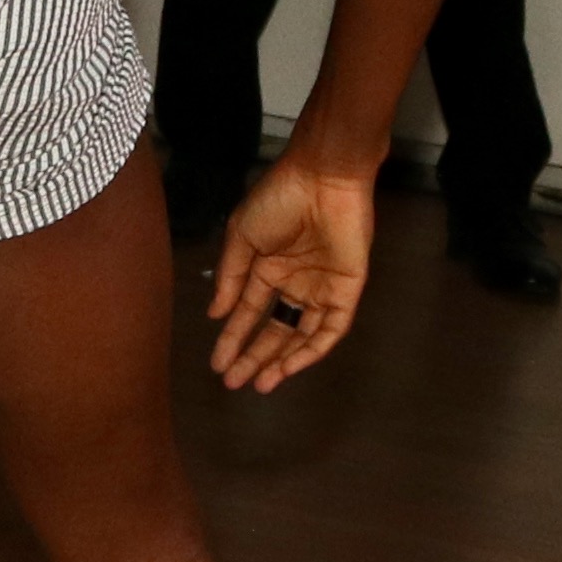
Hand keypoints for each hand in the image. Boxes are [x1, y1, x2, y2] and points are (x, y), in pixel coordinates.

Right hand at [203, 154, 374, 393]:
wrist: (322, 177)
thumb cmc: (278, 199)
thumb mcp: (243, 236)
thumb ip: (231, 277)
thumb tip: (214, 314)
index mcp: (269, 268)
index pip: (251, 312)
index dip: (233, 338)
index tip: (217, 364)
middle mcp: (296, 283)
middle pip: (275, 329)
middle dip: (254, 356)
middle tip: (235, 383)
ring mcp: (322, 288)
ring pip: (302, 335)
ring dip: (282, 361)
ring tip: (261, 384)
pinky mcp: (347, 289)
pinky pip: (331, 327)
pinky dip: (312, 349)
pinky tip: (290, 366)